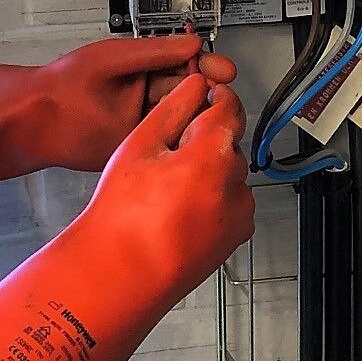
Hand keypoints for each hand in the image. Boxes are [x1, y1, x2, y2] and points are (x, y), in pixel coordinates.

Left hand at [40, 36, 237, 171]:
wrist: (35, 122)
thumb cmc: (64, 86)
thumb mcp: (113, 59)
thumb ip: (154, 51)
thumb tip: (191, 44)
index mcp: (141, 67)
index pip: (185, 63)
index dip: (206, 66)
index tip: (223, 70)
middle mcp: (144, 95)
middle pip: (190, 91)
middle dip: (210, 92)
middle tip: (225, 95)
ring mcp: (142, 122)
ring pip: (183, 117)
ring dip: (200, 116)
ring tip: (216, 115)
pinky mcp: (137, 146)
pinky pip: (168, 142)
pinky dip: (184, 140)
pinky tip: (195, 137)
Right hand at [79, 74, 254, 284]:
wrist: (122, 274)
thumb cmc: (122, 216)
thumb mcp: (139, 146)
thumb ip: (174, 108)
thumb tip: (195, 86)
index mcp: (213, 155)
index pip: (231, 107)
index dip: (216, 95)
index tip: (205, 95)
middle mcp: (236, 183)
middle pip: (229, 141)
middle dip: (205, 139)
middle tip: (167, 153)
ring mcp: (239, 213)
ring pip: (229, 172)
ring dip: (210, 170)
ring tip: (168, 189)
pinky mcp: (236, 235)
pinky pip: (231, 201)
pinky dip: (214, 198)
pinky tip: (180, 208)